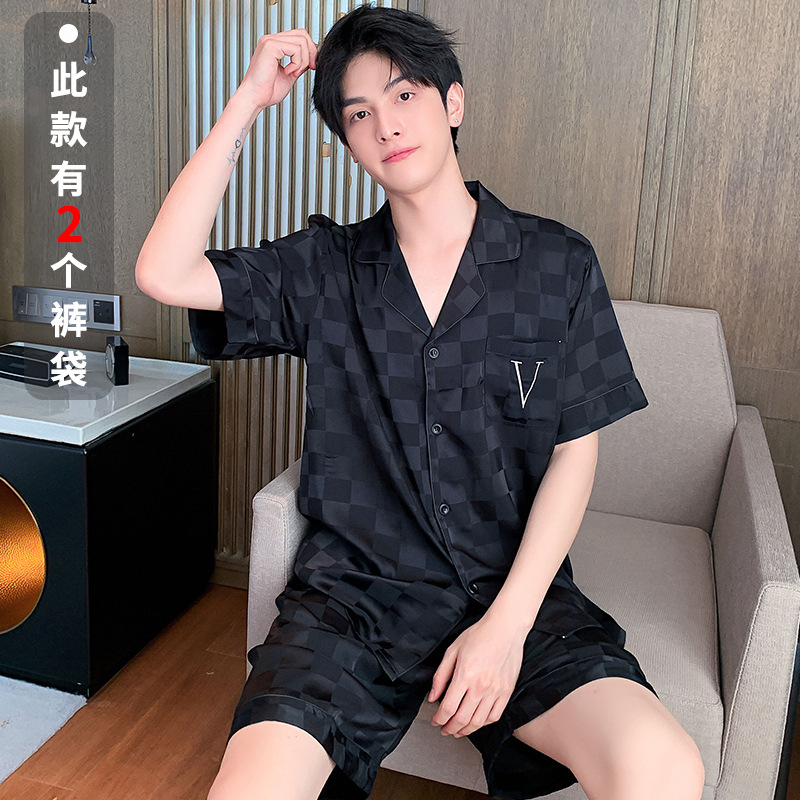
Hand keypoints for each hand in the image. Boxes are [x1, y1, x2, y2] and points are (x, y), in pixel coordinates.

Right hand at [237, 29, 317, 109]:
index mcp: (275, 45)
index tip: (312, 66)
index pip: (299, 36)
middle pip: (302, 34)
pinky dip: (297, 62)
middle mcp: (271, 40)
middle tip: (310, 68)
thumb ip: (299, 64)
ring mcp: (270, 41)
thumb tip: (311, 58)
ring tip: (294, 73)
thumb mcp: (290, 75)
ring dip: (303, 60)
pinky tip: (288, 72)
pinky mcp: (270, 46)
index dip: (310, 50)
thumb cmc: (267, 91)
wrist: (255, 98)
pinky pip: (295, 48)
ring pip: (301, 41)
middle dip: (311, 53)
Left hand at [428, 611, 526, 737]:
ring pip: (479, 722)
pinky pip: (495, 716)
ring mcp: (495, 691)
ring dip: (466, 730)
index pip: (448, 707)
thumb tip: (433, 697)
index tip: (436, 721)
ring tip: (458, 730)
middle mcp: (481, 686)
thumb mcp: (452, 651)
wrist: (505, 629)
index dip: (439, 719)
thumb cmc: (479, 635)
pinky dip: (484, 724)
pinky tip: (477, 722)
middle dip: (450, 728)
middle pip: (462, 719)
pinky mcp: (506, 691)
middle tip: (445, 730)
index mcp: (465, 675)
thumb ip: (441, 676)